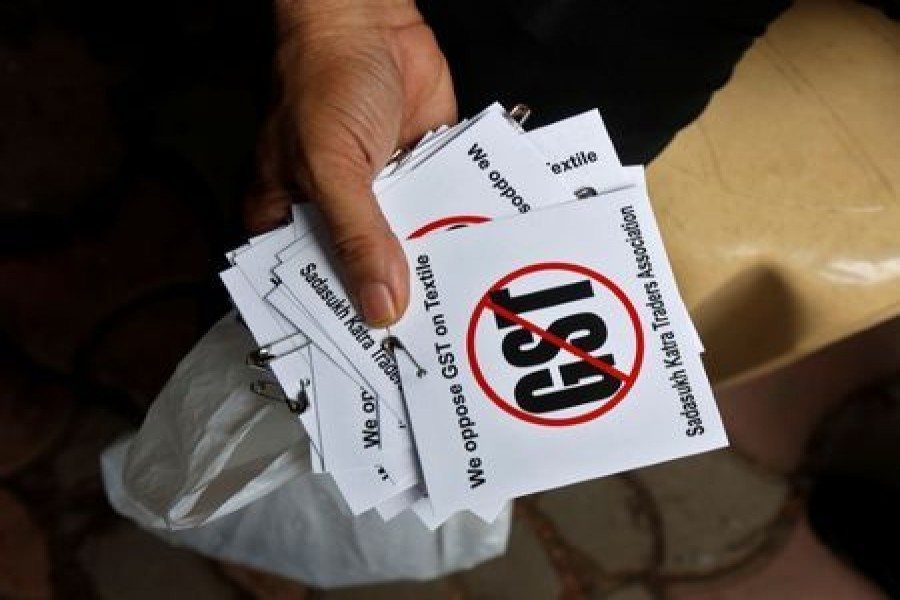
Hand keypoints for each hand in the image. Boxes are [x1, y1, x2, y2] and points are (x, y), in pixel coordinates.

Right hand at [246, 0, 455, 326]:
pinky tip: (478, 267)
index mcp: (291, 219)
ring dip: (431, 277)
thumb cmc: (325, 79)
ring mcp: (384, 203)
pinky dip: (458, 237)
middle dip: (392, 308)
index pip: (308, 288)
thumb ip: (357, 237)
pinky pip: (443, 219)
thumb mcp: (330, 166)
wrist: (372, 21)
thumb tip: (380, 305)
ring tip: (458, 322)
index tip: (363, 368)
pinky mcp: (424, 182)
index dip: (334, 325)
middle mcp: (338, 218)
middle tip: (422, 355)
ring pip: (409, 254)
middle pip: (364, 279)